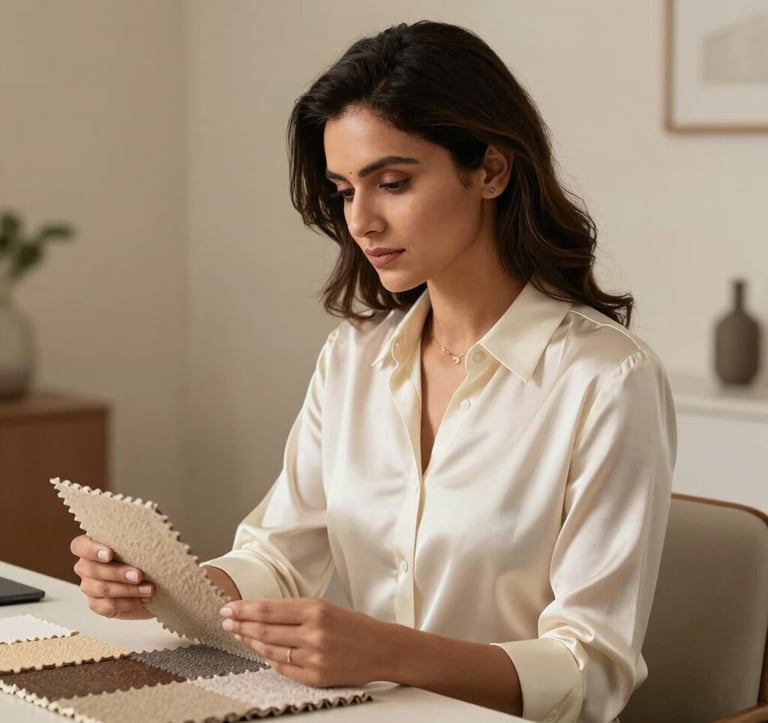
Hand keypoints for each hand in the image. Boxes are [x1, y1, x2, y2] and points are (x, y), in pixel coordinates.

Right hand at [70, 534, 154, 619]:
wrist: (154, 583)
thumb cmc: (144, 559)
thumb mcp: (140, 547)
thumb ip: (134, 542)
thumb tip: (145, 537)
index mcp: (93, 547)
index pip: (79, 546)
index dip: (91, 550)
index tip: (110, 554)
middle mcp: (87, 566)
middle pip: (92, 570)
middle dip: (117, 573)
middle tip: (139, 575)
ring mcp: (90, 586)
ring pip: (101, 589)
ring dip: (128, 589)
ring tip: (148, 589)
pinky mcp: (97, 604)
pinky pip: (107, 605)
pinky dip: (128, 602)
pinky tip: (143, 599)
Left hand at [219, 598, 389, 687]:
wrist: (382, 648)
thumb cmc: (354, 626)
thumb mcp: (325, 607)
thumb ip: (295, 611)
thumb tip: (260, 613)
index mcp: (315, 609)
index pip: (268, 610)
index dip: (244, 609)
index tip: (228, 607)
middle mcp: (313, 633)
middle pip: (264, 630)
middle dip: (240, 625)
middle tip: (225, 621)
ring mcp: (314, 658)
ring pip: (270, 650)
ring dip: (250, 643)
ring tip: (238, 635)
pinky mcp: (316, 677)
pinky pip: (283, 669)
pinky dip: (270, 660)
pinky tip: (261, 653)